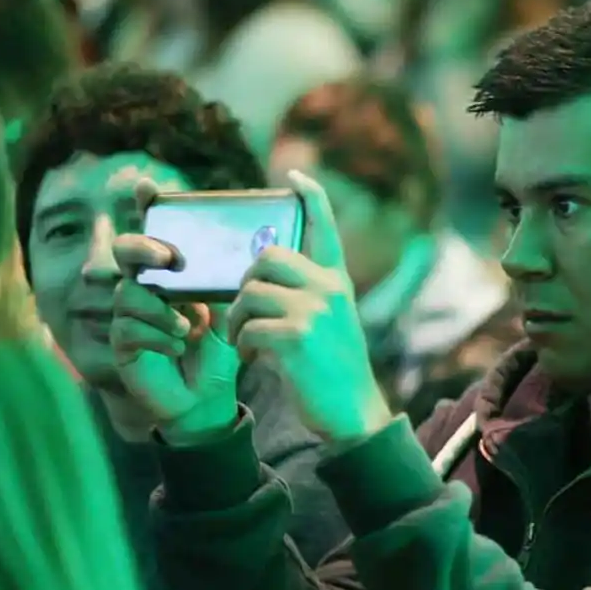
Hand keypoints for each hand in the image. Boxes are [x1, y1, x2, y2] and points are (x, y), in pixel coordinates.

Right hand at [110, 182, 241, 442]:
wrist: (210, 396)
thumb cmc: (221, 345)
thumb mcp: (234, 307)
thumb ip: (234, 277)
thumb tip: (261, 244)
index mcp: (170, 270)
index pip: (153, 229)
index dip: (146, 205)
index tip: (148, 184)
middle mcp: (143, 285)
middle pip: (125, 250)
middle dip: (143, 248)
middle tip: (169, 258)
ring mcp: (128, 313)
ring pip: (127, 293)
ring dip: (161, 309)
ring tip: (190, 328)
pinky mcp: (122, 343)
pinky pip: (128, 328)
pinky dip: (158, 335)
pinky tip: (179, 347)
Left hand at [229, 169, 391, 445]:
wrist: (352, 414)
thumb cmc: (333, 372)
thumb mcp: (331, 324)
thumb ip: (307, 296)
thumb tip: (261, 279)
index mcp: (338, 283)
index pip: (324, 229)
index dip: (311, 198)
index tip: (294, 175)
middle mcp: (329, 289)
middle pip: (267, 258)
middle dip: (246, 284)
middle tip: (245, 312)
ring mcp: (315, 311)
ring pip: (251, 294)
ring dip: (238, 320)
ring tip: (247, 342)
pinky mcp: (297, 336)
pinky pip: (248, 326)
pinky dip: (242, 344)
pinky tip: (253, 358)